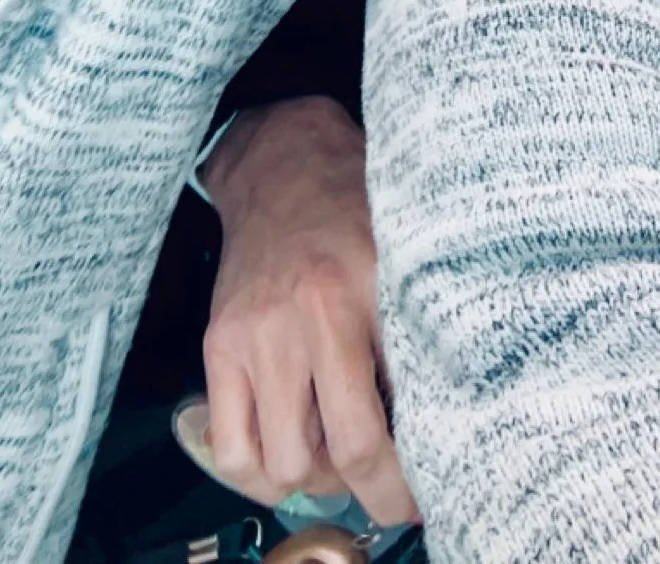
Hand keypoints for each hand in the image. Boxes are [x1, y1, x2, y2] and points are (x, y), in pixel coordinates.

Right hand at [200, 97, 418, 526]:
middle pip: (336, 453)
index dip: (403, 480)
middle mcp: (304, 320)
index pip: (380, 422)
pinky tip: (289, 454)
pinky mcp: (219, 347)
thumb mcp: (404, 256)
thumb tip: (440, 421)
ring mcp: (254, 337)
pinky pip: (230, 449)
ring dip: (316, 480)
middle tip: (389, 487)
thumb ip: (417, 330)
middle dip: (371, 490)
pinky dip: (260, 473)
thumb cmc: (356, 207)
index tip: (422, 494)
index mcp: (360, 294)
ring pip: (282, 464)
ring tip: (339, 459)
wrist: (286, 165)